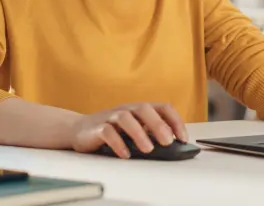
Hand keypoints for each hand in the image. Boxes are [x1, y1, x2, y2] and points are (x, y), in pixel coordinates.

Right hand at [69, 103, 187, 158]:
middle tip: (168, 142)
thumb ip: (151, 134)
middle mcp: (127, 110)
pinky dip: (118, 143)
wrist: (80, 130)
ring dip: (139, 133)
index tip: (183, 138)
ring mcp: (111, 117)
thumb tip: (174, 145)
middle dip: (158, 125)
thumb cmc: (113, 131)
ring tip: (148, 149)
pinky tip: (126, 154)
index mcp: (140, 109)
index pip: (163, 107)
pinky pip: (107, 132)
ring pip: (125, 118)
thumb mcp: (135, 131)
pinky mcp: (97, 128)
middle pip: (144, 109)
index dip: (175, 121)